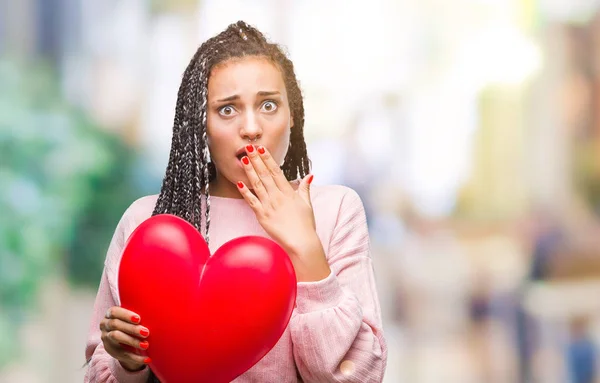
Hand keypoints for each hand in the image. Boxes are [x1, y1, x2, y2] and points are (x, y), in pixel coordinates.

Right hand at [100, 307, 150, 370]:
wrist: (124, 342)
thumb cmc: (131, 324)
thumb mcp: (132, 319)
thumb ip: (138, 316)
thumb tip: (156, 312)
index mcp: (110, 314)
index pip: (114, 312)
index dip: (126, 315)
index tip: (138, 319)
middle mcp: (105, 325)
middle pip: (116, 324)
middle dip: (131, 329)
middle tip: (146, 332)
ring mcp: (106, 339)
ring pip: (117, 337)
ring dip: (132, 341)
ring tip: (146, 345)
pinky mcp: (112, 352)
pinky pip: (123, 355)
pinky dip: (136, 358)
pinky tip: (147, 359)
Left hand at [237, 144, 330, 281]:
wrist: (301, 242)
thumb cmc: (305, 224)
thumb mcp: (307, 204)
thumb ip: (305, 188)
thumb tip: (310, 175)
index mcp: (288, 192)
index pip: (276, 171)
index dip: (268, 159)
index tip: (262, 149)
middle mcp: (278, 196)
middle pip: (265, 174)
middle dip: (256, 160)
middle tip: (249, 148)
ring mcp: (269, 206)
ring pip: (257, 185)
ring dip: (249, 171)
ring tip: (243, 159)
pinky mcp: (262, 216)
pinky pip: (252, 202)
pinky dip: (245, 192)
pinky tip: (239, 183)